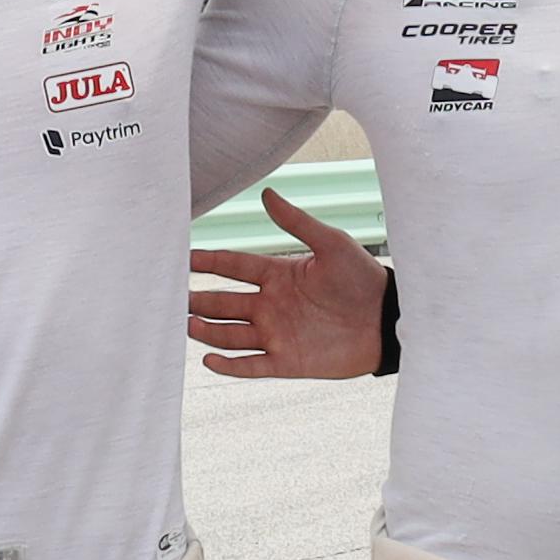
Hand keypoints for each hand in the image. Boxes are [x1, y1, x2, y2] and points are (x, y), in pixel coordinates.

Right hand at [187, 190, 389, 378]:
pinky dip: (229, 364)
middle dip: (199, 300)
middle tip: (172, 297)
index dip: (208, 262)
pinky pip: (251, 365)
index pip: (234, 267)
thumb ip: (297, 223)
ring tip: (185, 324)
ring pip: (231, 333)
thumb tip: (267, 194)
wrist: (387, 321)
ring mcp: (277, 334)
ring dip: (208, 330)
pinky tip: (209, 359)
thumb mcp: (331, 244)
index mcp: (279, 274)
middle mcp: (272, 304)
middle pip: (224, 302)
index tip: (182, 258)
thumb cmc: (363, 279)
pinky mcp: (287, 361)